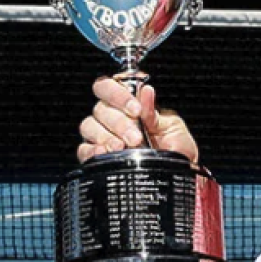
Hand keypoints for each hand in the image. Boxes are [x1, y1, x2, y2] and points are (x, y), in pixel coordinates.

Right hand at [76, 76, 198, 163]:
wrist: (176, 174)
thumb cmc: (175, 148)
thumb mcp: (171, 126)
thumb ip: (154, 111)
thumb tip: (146, 91)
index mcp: (128, 104)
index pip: (109, 87)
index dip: (118, 95)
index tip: (135, 110)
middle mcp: (112, 117)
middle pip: (100, 108)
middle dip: (119, 123)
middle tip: (135, 137)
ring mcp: (102, 136)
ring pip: (89, 126)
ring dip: (107, 136)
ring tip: (123, 148)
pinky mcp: (96, 156)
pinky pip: (84, 149)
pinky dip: (93, 150)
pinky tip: (106, 153)